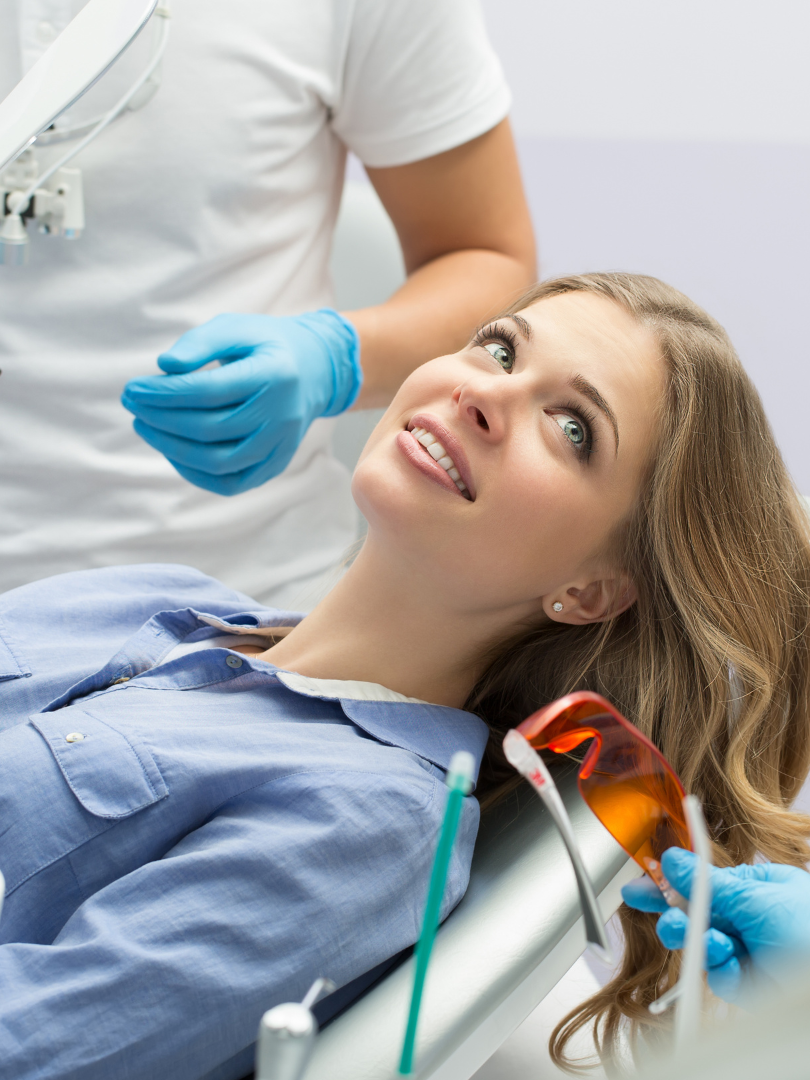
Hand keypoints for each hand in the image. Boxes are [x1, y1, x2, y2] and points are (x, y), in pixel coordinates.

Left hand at [121, 310, 361, 494]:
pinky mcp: (275, 465)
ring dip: (172, 448)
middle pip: (209, 428)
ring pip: (218, 461)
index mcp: (275, 375)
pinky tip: (171, 450)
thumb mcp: (238, 328)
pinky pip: (230, 483)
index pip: (209, 391)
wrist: (316, 371)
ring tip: (144, 426)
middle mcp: (281, 415)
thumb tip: (164, 366)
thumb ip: (201, 342)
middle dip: (160, 418)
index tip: (133, 388)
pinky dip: (195, 473)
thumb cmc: (266, 345)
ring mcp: (281, 445)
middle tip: (132, 404)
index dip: (165, 393)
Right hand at [622, 847, 809, 1003]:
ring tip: (701, 939)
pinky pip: (718, 972)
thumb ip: (710, 883)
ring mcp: (751, 951)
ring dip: (697, 939)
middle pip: (700, 911)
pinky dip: (718, 968)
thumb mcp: (759, 899)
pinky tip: (729, 962)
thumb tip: (672, 859)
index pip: (708, 878)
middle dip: (678, 914)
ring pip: (703, 942)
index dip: (674, 879)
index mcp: (762, 886)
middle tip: (656, 912)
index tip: (642, 881)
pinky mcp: (749, 984)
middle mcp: (754, 917)